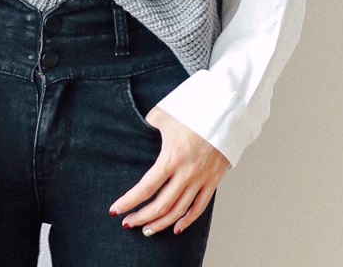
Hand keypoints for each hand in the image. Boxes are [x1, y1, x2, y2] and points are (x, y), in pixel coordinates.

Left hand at [109, 107, 229, 235]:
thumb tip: (140, 125)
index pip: (146, 187)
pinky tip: (176, 228)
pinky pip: (199, 207)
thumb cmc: (194, 111)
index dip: (129, 201)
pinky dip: (187, 221)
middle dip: (141, 217)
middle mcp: (186, 173)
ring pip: (178, 211)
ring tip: (147, 230)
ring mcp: (200, 179)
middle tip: (128, 223)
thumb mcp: (165, 114)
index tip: (115, 210)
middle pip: (160, 205)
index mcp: (171, 157)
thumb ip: (149, 121)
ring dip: (161, 224)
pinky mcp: (213, 181)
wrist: (226, 114)